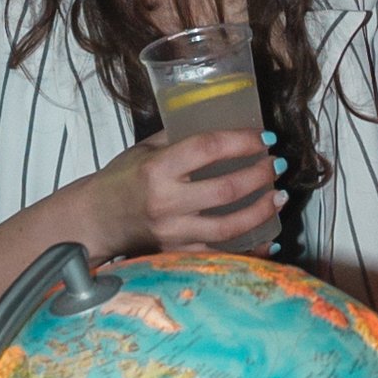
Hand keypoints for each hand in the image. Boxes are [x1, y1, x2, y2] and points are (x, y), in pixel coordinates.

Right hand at [88, 128, 282, 259]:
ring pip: (227, 228)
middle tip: (276, 165)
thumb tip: (222, 123)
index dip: (240, 141)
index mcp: (157, 169)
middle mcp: (166, 203)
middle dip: (259, 176)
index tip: (264, 137)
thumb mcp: (145, 149)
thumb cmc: (121, 179)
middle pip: (225, 190)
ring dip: (260, 211)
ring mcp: (172, 233)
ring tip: (280, 197)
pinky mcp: (176, 254)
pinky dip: (249, 248)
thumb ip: (180, 137)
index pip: (206, 149)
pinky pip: (220, 254)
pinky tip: (270, 238)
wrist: (97, 220)